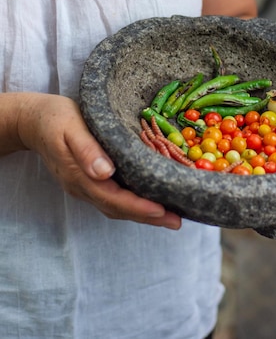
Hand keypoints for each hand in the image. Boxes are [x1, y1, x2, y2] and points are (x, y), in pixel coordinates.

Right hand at [16, 93, 181, 228]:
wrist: (33, 121)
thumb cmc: (54, 119)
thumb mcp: (69, 128)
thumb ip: (86, 150)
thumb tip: (105, 172)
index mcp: (79, 176)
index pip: (113, 198)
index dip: (138, 207)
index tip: (162, 211)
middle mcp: (83, 187)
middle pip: (118, 209)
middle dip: (148, 217)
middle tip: (177, 221)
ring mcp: (85, 186)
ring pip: (116, 207)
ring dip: (143, 214)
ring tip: (170, 217)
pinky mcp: (89, 180)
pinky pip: (113, 198)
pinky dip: (133, 203)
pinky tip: (149, 199)